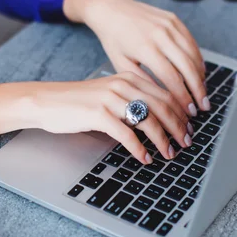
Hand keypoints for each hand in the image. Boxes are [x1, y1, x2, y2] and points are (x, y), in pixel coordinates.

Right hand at [0, 73, 194, 163]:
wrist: (47, 102)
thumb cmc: (79, 102)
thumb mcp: (110, 95)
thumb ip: (134, 101)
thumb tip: (160, 120)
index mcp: (129, 77)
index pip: (165, 94)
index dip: (181, 114)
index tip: (190, 128)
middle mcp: (123, 84)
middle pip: (163, 107)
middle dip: (179, 128)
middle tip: (187, 143)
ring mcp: (111, 99)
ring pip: (149, 121)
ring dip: (163, 140)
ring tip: (169, 153)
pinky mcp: (99, 114)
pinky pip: (127, 134)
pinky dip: (140, 149)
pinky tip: (145, 158)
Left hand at [63, 0, 209, 116]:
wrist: (112, 9)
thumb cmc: (114, 39)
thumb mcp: (122, 64)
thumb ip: (143, 82)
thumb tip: (163, 100)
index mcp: (146, 48)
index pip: (171, 78)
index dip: (183, 96)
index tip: (189, 111)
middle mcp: (160, 35)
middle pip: (187, 67)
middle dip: (198, 90)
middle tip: (203, 106)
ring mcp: (169, 25)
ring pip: (193, 54)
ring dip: (201, 76)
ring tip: (203, 93)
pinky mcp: (174, 19)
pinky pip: (191, 42)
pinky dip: (198, 59)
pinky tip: (200, 72)